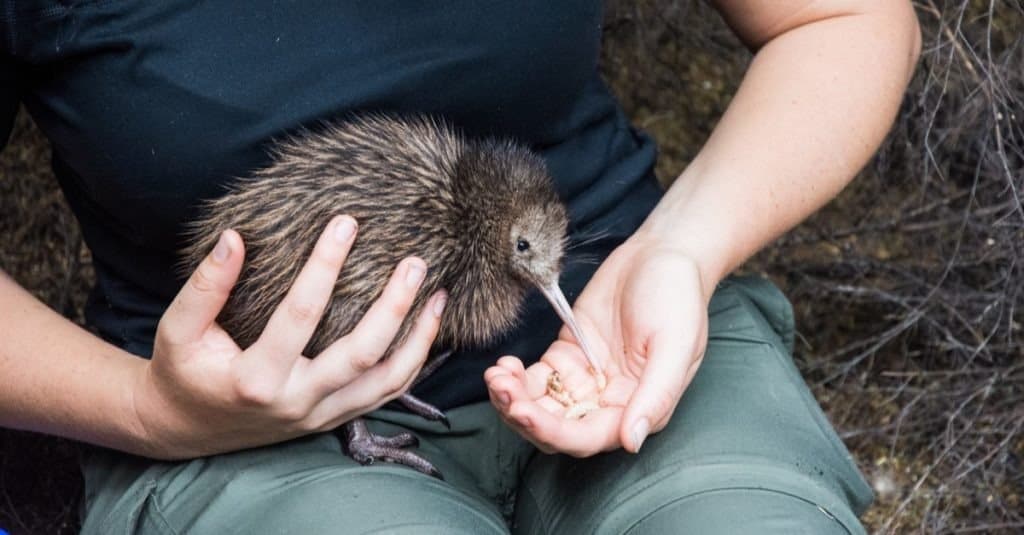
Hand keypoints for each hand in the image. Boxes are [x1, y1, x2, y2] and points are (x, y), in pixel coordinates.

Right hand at [130, 216, 445, 458]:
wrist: (185, 428)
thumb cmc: (183, 370)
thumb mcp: (178, 328)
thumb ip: (206, 285)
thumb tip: (234, 237)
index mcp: (256, 379)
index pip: (300, 315)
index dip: (324, 265)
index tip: (346, 222)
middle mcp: (296, 402)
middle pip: (362, 353)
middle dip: (394, 305)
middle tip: (415, 261)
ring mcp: (319, 415)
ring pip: (387, 381)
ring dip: (418, 338)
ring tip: (438, 295)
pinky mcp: (333, 419)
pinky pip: (386, 394)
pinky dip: (413, 363)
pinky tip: (427, 329)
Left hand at [485, 234, 711, 455]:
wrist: (662, 254)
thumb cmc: (677, 298)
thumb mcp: (675, 345)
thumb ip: (656, 395)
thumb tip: (632, 441)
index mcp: (637, 408)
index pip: (588, 436)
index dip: (553, 431)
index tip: (524, 413)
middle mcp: (608, 402)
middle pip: (557, 428)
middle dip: (524, 416)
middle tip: (501, 391)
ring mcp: (585, 380)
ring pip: (541, 407)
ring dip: (513, 400)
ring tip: (496, 376)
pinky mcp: (566, 356)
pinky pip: (535, 380)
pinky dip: (515, 379)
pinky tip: (503, 365)